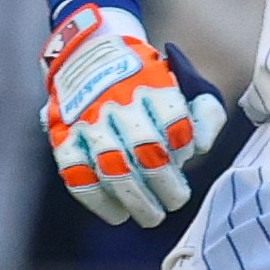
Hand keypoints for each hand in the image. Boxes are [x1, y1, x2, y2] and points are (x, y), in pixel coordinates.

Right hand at [40, 4, 227, 226]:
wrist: (89, 52)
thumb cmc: (147, 79)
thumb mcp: (184, 82)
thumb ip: (206, 113)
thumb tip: (202, 147)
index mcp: (152, 83)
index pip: (175, 122)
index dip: (183, 147)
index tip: (183, 156)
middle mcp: (118, 100)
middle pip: (146, 151)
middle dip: (165, 184)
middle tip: (175, 201)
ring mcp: (87, 119)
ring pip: (112, 168)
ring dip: (135, 199)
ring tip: (151, 217)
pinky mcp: (63, 136)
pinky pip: (76, 176)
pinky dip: (97, 201)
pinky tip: (116, 214)